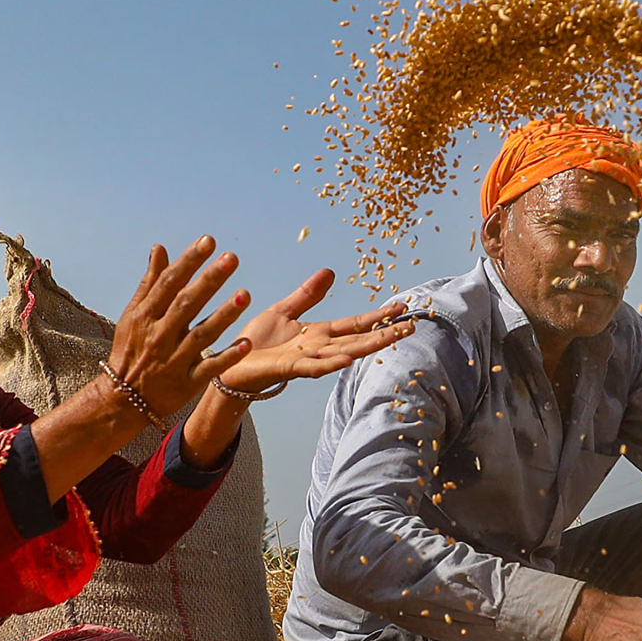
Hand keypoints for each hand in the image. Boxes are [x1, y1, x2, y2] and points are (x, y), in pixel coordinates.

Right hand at [106, 238, 259, 417]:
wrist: (122, 398)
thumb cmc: (130, 350)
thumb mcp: (133, 315)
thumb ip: (150, 282)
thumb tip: (160, 248)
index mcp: (146, 316)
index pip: (169, 283)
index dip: (189, 261)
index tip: (209, 241)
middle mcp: (160, 335)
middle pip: (187, 304)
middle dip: (209, 280)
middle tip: (231, 258)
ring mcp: (174, 359)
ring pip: (202, 335)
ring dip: (224, 315)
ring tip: (245, 294)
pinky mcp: (187, 382)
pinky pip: (210, 368)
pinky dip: (227, 357)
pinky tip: (246, 343)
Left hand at [212, 268, 413, 393]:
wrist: (230, 366)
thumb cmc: (256, 343)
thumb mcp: (283, 311)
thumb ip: (307, 295)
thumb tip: (330, 272)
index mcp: (318, 334)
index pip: (354, 323)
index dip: (377, 316)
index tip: (401, 307)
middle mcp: (318, 348)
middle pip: (357, 339)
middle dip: (384, 333)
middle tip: (411, 326)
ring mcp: (306, 359)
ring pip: (343, 352)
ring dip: (366, 347)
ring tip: (389, 339)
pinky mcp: (288, 368)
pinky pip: (313, 366)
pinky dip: (330, 364)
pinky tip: (347, 359)